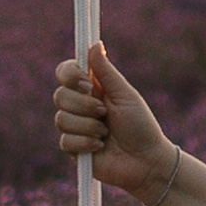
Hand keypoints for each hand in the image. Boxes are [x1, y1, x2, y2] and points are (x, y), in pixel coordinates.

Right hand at [51, 43, 174, 201]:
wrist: (145, 161)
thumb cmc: (141, 126)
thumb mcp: (125, 95)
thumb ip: (106, 72)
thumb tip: (95, 44)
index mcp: (91, 88)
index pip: (65, 72)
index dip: (69, 74)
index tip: (86, 83)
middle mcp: (79, 105)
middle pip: (59, 95)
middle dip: (83, 105)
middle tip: (104, 112)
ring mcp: (75, 127)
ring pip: (61, 119)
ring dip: (88, 126)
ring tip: (106, 133)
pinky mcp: (73, 149)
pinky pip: (65, 141)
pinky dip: (85, 143)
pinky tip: (100, 147)